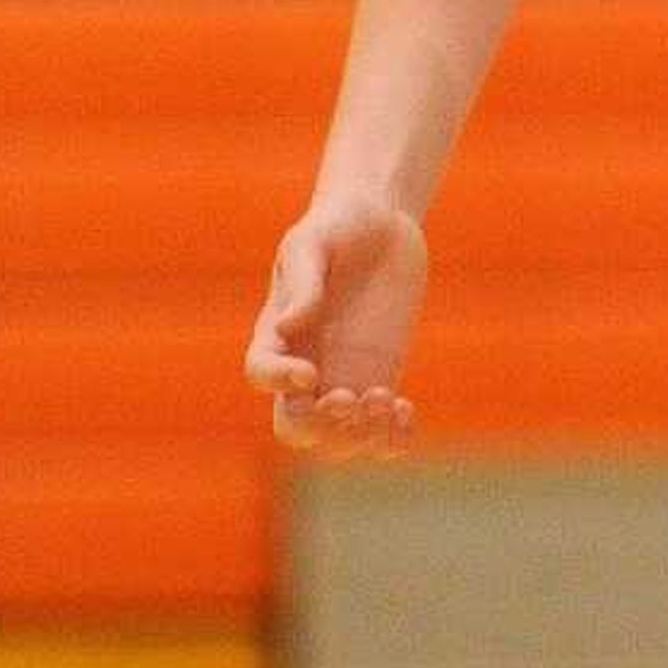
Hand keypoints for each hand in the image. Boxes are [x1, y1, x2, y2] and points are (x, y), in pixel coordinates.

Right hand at [244, 196, 425, 454]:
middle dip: (321, 429)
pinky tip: (405, 408)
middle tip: (350, 396)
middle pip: (295, 429)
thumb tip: (289, 327)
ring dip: (360, 438)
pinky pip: (380, 433)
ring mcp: (343, 378)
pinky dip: (393, 439)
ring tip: (385, 399)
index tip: (310, 372)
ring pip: (339, 442)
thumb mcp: (315, 243)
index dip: (280, 384)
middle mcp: (305, 365)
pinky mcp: (379, 380)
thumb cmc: (339, 225)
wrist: (382, 225)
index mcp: (277, 332)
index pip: (261, 374)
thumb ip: (305, 283)